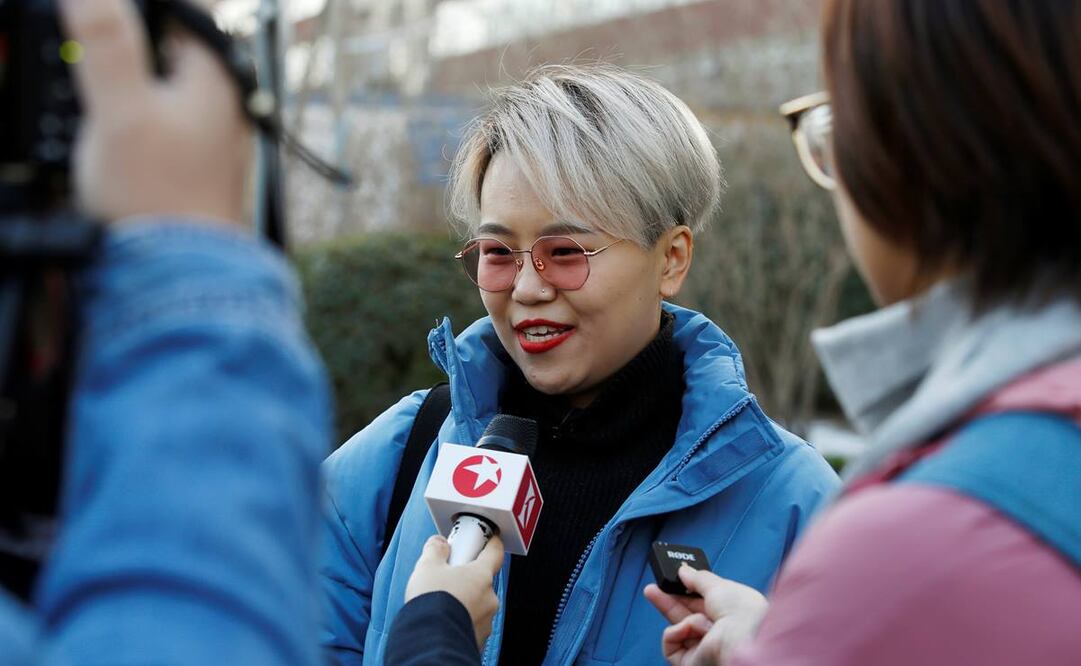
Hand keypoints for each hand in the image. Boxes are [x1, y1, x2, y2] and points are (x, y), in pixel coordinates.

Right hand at [58, 0, 251, 224]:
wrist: (181, 270)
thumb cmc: (158, 198)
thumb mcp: (120, 110)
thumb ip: (106, 44)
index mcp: (216, 75)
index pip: (184, 10)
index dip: (139, 11)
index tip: (101, 23)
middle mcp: (226, 100)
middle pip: (172, 46)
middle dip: (130, 49)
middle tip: (100, 81)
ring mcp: (217, 133)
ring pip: (166, 85)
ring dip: (131, 88)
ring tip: (109, 118)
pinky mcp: (201, 162)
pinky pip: (166, 121)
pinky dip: (139, 120)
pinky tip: (119, 141)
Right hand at [405, 534, 504, 648]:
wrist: (430, 642)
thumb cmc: (432, 603)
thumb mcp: (427, 567)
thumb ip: (435, 551)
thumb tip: (438, 543)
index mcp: (481, 575)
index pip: (495, 553)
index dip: (492, 544)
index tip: (490, 539)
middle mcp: (489, 598)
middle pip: (482, 581)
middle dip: (467, 578)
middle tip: (448, 578)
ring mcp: (486, 620)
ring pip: (477, 604)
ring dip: (464, 601)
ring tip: (442, 604)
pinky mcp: (479, 639)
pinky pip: (472, 623)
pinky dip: (461, 620)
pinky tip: (444, 621)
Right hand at [644, 565, 768, 665]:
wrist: (743, 642)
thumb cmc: (741, 614)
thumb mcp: (719, 586)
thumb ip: (698, 578)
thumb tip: (684, 571)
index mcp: (730, 615)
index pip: (704, 602)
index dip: (689, 590)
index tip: (676, 580)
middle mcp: (717, 633)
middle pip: (687, 613)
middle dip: (669, 599)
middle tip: (654, 588)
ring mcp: (703, 648)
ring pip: (677, 625)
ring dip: (674, 610)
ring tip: (675, 606)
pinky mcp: (690, 661)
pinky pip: (671, 641)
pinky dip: (677, 631)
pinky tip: (689, 629)